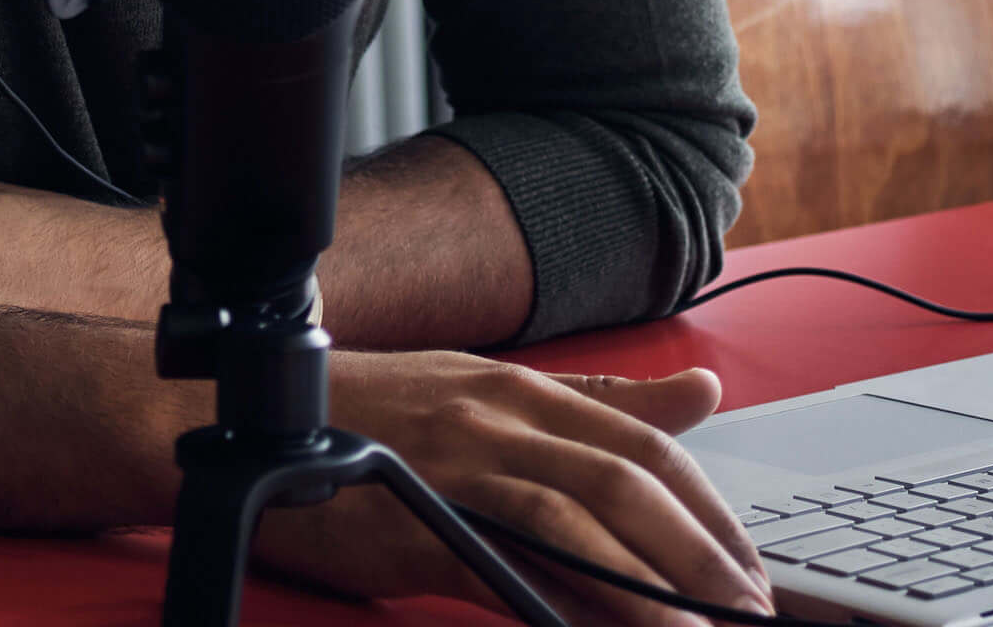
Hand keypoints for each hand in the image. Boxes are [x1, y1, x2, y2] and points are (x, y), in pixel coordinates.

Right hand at [254, 354, 768, 626]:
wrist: (239, 427)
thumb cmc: (362, 420)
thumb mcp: (484, 392)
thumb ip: (593, 402)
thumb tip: (702, 393)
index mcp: (520, 388)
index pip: (646, 444)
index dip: (710, 510)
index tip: (749, 565)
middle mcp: (498, 417)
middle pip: (630, 483)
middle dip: (704, 554)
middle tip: (753, 612)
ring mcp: (456, 466)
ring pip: (581, 522)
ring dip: (654, 587)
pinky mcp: (416, 521)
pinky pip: (508, 566)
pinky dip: (567, 604)